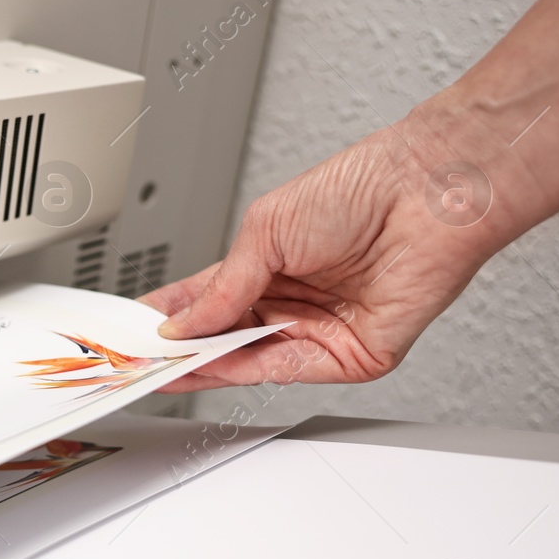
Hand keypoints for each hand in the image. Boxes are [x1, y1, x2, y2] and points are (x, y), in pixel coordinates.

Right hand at [140, 109, 508, 392]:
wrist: (428, 192)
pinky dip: (241, 369)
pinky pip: (286, 369)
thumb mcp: (266, 231)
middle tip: (133, 358)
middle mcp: (292, 304)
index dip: (168, 320)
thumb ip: (222, 287)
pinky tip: (207, 362)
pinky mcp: (350, 356)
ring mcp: (319, 332)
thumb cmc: (362, 190)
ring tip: (156, 364)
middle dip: (177, 350)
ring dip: (200, 365)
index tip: (130, 332)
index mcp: (268, 269)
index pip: (204, 305)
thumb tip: (182, 324)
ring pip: (246, 361)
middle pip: (222, 340)